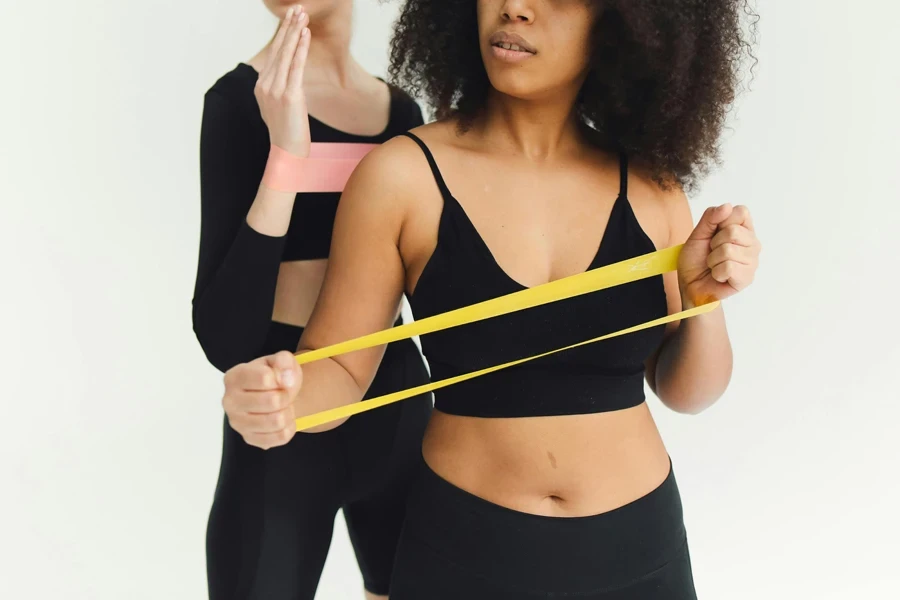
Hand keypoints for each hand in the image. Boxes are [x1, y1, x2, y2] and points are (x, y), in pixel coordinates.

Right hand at [222, 351, 302, 449]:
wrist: (274, 394)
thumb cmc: (274, 376)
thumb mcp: (279, 361)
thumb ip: (283, 361)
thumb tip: (287, 379)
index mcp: (234, 377)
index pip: (265, 378)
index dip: (283, 378)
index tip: (283, 378)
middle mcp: (229, 401)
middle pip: (273, 401)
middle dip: (287, 396)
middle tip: (285, 393)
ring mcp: (237, 423)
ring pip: (277, 421)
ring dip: (289, 412)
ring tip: (284, 406)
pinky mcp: (249, 438)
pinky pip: (281, 437)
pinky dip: (289, 427)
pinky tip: (283, 418)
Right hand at [254, 5, 311, 156]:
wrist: (287, 152)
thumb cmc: (287, 132)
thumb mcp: (279, 107)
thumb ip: (280, 89)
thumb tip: (287, 77)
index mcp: (261, 86)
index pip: (273, 54)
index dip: (282, 35)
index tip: (290, 19)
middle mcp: (265, 85)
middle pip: (278, 50)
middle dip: (288, 27)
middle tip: (296, 8)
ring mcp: (275, 90)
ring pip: (286, 54)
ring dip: (294, 32)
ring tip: (302, 15)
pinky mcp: (289, 96)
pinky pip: (296, 67)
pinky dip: (300, 49)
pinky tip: (305, 35)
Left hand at [678, 204, 760, 307]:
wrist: (691, 286)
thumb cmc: (696, 260)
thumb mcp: (698, 234)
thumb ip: (710, 218)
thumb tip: (727, 206)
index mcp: (743, 229)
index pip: (742, 212)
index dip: (723, 220)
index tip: (714, 233)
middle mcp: (752, 243)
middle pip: (733, 231)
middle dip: (714, 243)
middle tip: (712, 253)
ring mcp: (752, 260)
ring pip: (728, 250)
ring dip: (713, 260)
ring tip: (714, 265)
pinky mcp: (748, 277)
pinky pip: (729, 267)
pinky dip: (716, 272)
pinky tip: (718, 276)